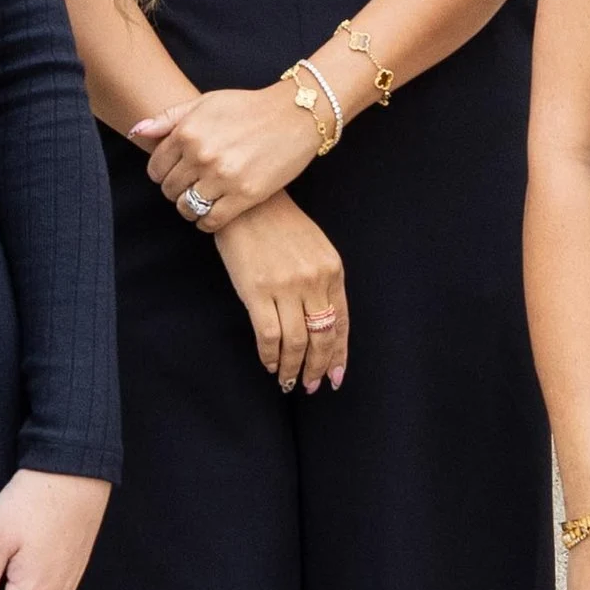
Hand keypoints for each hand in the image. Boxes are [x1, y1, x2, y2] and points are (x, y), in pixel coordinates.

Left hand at [129, 80, 320, 230]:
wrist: (295, 114)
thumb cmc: (248, 107)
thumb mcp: (205, 102)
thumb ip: (168, 118)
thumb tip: (136, 132)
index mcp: (188, 132)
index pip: (155, 168)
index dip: (162, 174)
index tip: (176, 174)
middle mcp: (201, 155)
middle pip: (169, 190)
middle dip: (176, 191)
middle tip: (191, 187)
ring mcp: (223, 176)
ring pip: (187, 208)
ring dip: (190, 208)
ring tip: (202, 200)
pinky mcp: (244, 195)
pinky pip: (211, 221)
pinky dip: (207, 222)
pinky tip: (214, 214)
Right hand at [213, 196, 348, 390]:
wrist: (247, 204)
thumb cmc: (279, 224)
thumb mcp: (313, 248)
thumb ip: (322, 281)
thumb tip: (322, 322)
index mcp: (332, 270)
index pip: (342, 322)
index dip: (339, 353)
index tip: (336, 375)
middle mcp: (314, 280)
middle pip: (322, 336)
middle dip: (319, 366)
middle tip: (313, 385)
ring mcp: (286, 287)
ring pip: (297, 342)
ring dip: (293, 367)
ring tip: (288, 381)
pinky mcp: (257, 291)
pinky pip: (269, 335)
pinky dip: (270, 355)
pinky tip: (269, 363)